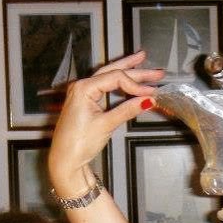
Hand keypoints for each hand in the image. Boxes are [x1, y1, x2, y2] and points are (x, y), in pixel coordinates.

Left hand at [48, 51, 163, 194]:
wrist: (65, 160)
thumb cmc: (79, 143)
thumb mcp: (106, 125)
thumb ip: (128, 110)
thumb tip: (148, 100)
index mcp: (84, 88)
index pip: (116, 78)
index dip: (136, 85)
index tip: (152, 94)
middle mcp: (82, 86)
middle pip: (113, 72)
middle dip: (135, 70)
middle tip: (156, 71)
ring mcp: (83, 93)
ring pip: (109, 77)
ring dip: (127, 72)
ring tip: (143, 63)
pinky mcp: (86, 102)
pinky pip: (105, 88)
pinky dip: (119, 84)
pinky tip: (130, 81)